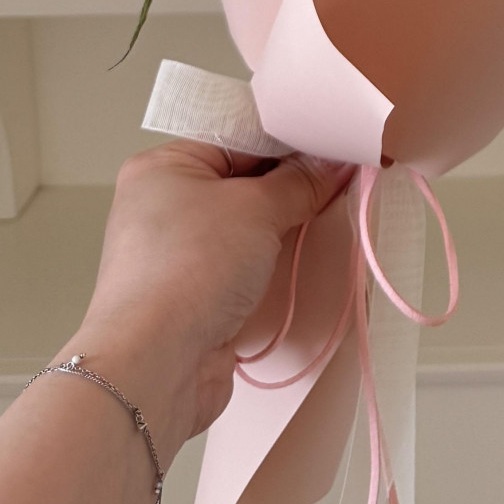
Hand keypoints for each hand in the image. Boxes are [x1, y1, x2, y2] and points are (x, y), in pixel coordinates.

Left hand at [67, 142, 352, 467]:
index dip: (291, 140)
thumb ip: (302, 181)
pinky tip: (309, 257)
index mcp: (164, 168)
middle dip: (293, 185)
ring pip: (247, 228)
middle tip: (347, 178)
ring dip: (286, 227)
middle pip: (245, 182)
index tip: (338, 144)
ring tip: (334, 214)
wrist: (157, 365)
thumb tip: (337, 161)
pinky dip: (274, 263)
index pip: (239, 138)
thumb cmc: (191, 268)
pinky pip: (245, 266)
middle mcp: (164, 207)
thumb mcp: (257, 208)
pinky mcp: (196, 297)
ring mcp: (179, 255)